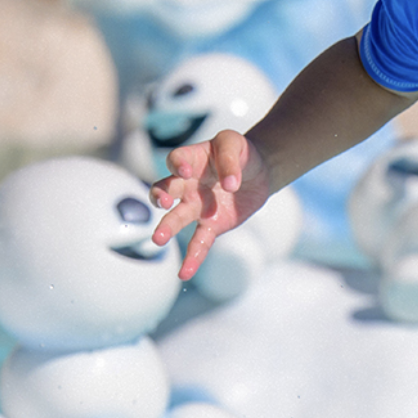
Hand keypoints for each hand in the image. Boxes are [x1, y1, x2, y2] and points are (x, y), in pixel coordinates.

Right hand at [150, 130, 269, 278]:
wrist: (259, 172)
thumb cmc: (241, 153)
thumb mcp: (236, 144)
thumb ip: (230, 160)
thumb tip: (230, 185)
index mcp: (192, 159)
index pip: (176, 160)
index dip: (177, 164)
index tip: (183, 170)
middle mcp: (188, 184)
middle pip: (167, 189)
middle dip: (160, 196)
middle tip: (162, 203)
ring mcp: (197, 206)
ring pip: (176, 219)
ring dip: (166, 228)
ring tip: (158, 239)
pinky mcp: (211, 225)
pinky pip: (199, 243)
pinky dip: (192, 258)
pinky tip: (184, 273)